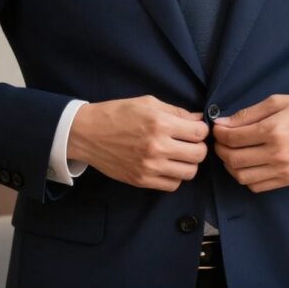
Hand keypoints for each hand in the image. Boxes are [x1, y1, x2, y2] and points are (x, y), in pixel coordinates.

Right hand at [67, 95, 208, 191]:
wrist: (87, 133)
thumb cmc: (117, 114)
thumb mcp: (147, 103)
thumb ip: (176, 111)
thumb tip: (198, 119)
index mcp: (159, 123)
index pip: (199, 133)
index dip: (201, 130)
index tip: (194, 129)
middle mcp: (157, 147)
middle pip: (199, 154)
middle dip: (198, 147)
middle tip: (189, 143)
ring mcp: (149, 166)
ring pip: (189, 172)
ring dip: (189, 163)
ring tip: (179, 155)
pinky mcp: (141, 180)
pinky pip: (172, 185)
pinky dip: (175, 176)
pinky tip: (167, 166)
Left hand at [213, 95, 288, 192]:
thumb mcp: (279, 102)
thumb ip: (249, 114)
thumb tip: (223, 123)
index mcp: (274, 130)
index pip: (233, 138)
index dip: (219, 133)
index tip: (218, 128)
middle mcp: (278, 153)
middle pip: (233, 159)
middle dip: (221, 149)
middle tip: (221, 141)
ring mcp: (284, 170)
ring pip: (242, 176)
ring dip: (230, 165)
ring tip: (232, 153)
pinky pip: (257, 186)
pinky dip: (245, 177)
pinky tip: (248, 164)